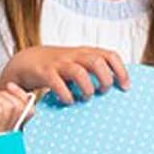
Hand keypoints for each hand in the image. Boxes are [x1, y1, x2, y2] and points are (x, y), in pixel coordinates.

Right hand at [0, 45, 129, 104]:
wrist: (27, 61)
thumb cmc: (58, 66)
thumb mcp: (79, 64)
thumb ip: (95, 71)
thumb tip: (116, 86)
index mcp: (86, 53)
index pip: (110, 55)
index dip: (121, 71)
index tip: (125, 87)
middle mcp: (74, 55)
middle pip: (97, 62)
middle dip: (105, 79)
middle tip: (103, 92)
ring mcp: (59, 63)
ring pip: (79, 72)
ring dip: (86, 88)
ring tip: (86, 98)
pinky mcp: (44, 72)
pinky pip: (57, 83)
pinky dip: (66, 95)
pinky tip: (68, 101)